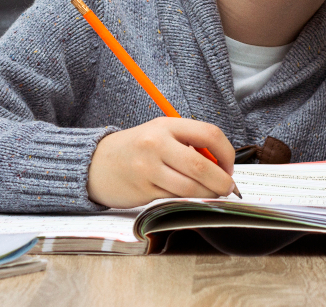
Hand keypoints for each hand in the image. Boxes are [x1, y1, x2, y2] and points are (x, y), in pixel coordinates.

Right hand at [87, 117, 235, 208]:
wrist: (96, 164)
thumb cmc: (137, 149)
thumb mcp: (161, 134)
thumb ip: (190, 144)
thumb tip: (223, 166)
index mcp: (166, 125)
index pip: (209, 134)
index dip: (227, 153)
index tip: (229, 166)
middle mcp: (157, 144)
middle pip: (202, 166)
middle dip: (222, 181)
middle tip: (228, 188)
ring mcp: (148, 169)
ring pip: (190, 188)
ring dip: (208, 195)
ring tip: (212, 194)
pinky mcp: (143, 191)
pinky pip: (175, 199)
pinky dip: (189, 201)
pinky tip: (190, 198)